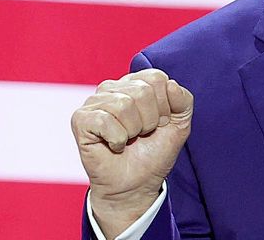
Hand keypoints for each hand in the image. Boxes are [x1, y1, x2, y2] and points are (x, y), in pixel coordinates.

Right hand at [71, 69, 192, 237]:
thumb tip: (170, 84)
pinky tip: (114, 145)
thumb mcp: (180, 123)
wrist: (136, 185)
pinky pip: (105, 120)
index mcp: (135, 82)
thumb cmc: (154, 152)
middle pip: (143, 91)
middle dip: (150, 120)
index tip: (159, 123)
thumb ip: (183, 100)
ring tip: (129, 139)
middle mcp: (112, 87)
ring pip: (124, 105)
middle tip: (142, 134)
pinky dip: (117, 139)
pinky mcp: (81, 119)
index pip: (156, 78)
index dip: (164, 105)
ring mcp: (94, 102)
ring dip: (133, 130)